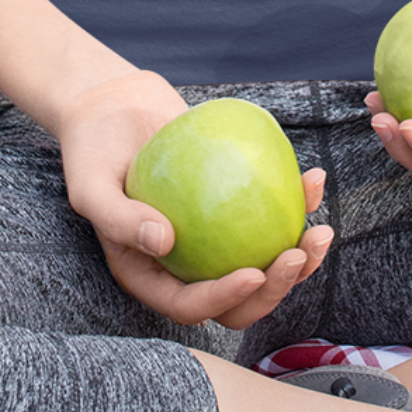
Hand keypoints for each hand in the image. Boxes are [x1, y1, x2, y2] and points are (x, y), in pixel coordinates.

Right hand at [55, 69, 333, 330]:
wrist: (111, 108)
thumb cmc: (91, 149)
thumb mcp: (90, 186)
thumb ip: (120, 218)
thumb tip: (164, 243)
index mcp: (151, 275)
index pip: (191, 304)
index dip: (225, 299)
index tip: (253, 273)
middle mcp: (186, 265)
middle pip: (238, 299)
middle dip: (275, 289)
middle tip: (298, 254)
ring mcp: (214, 238)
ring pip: (265, 264)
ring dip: (300, 258)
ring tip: (321, 231)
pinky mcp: (234, 205)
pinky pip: (271, 214)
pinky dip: (297, 203)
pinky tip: (313, 179)